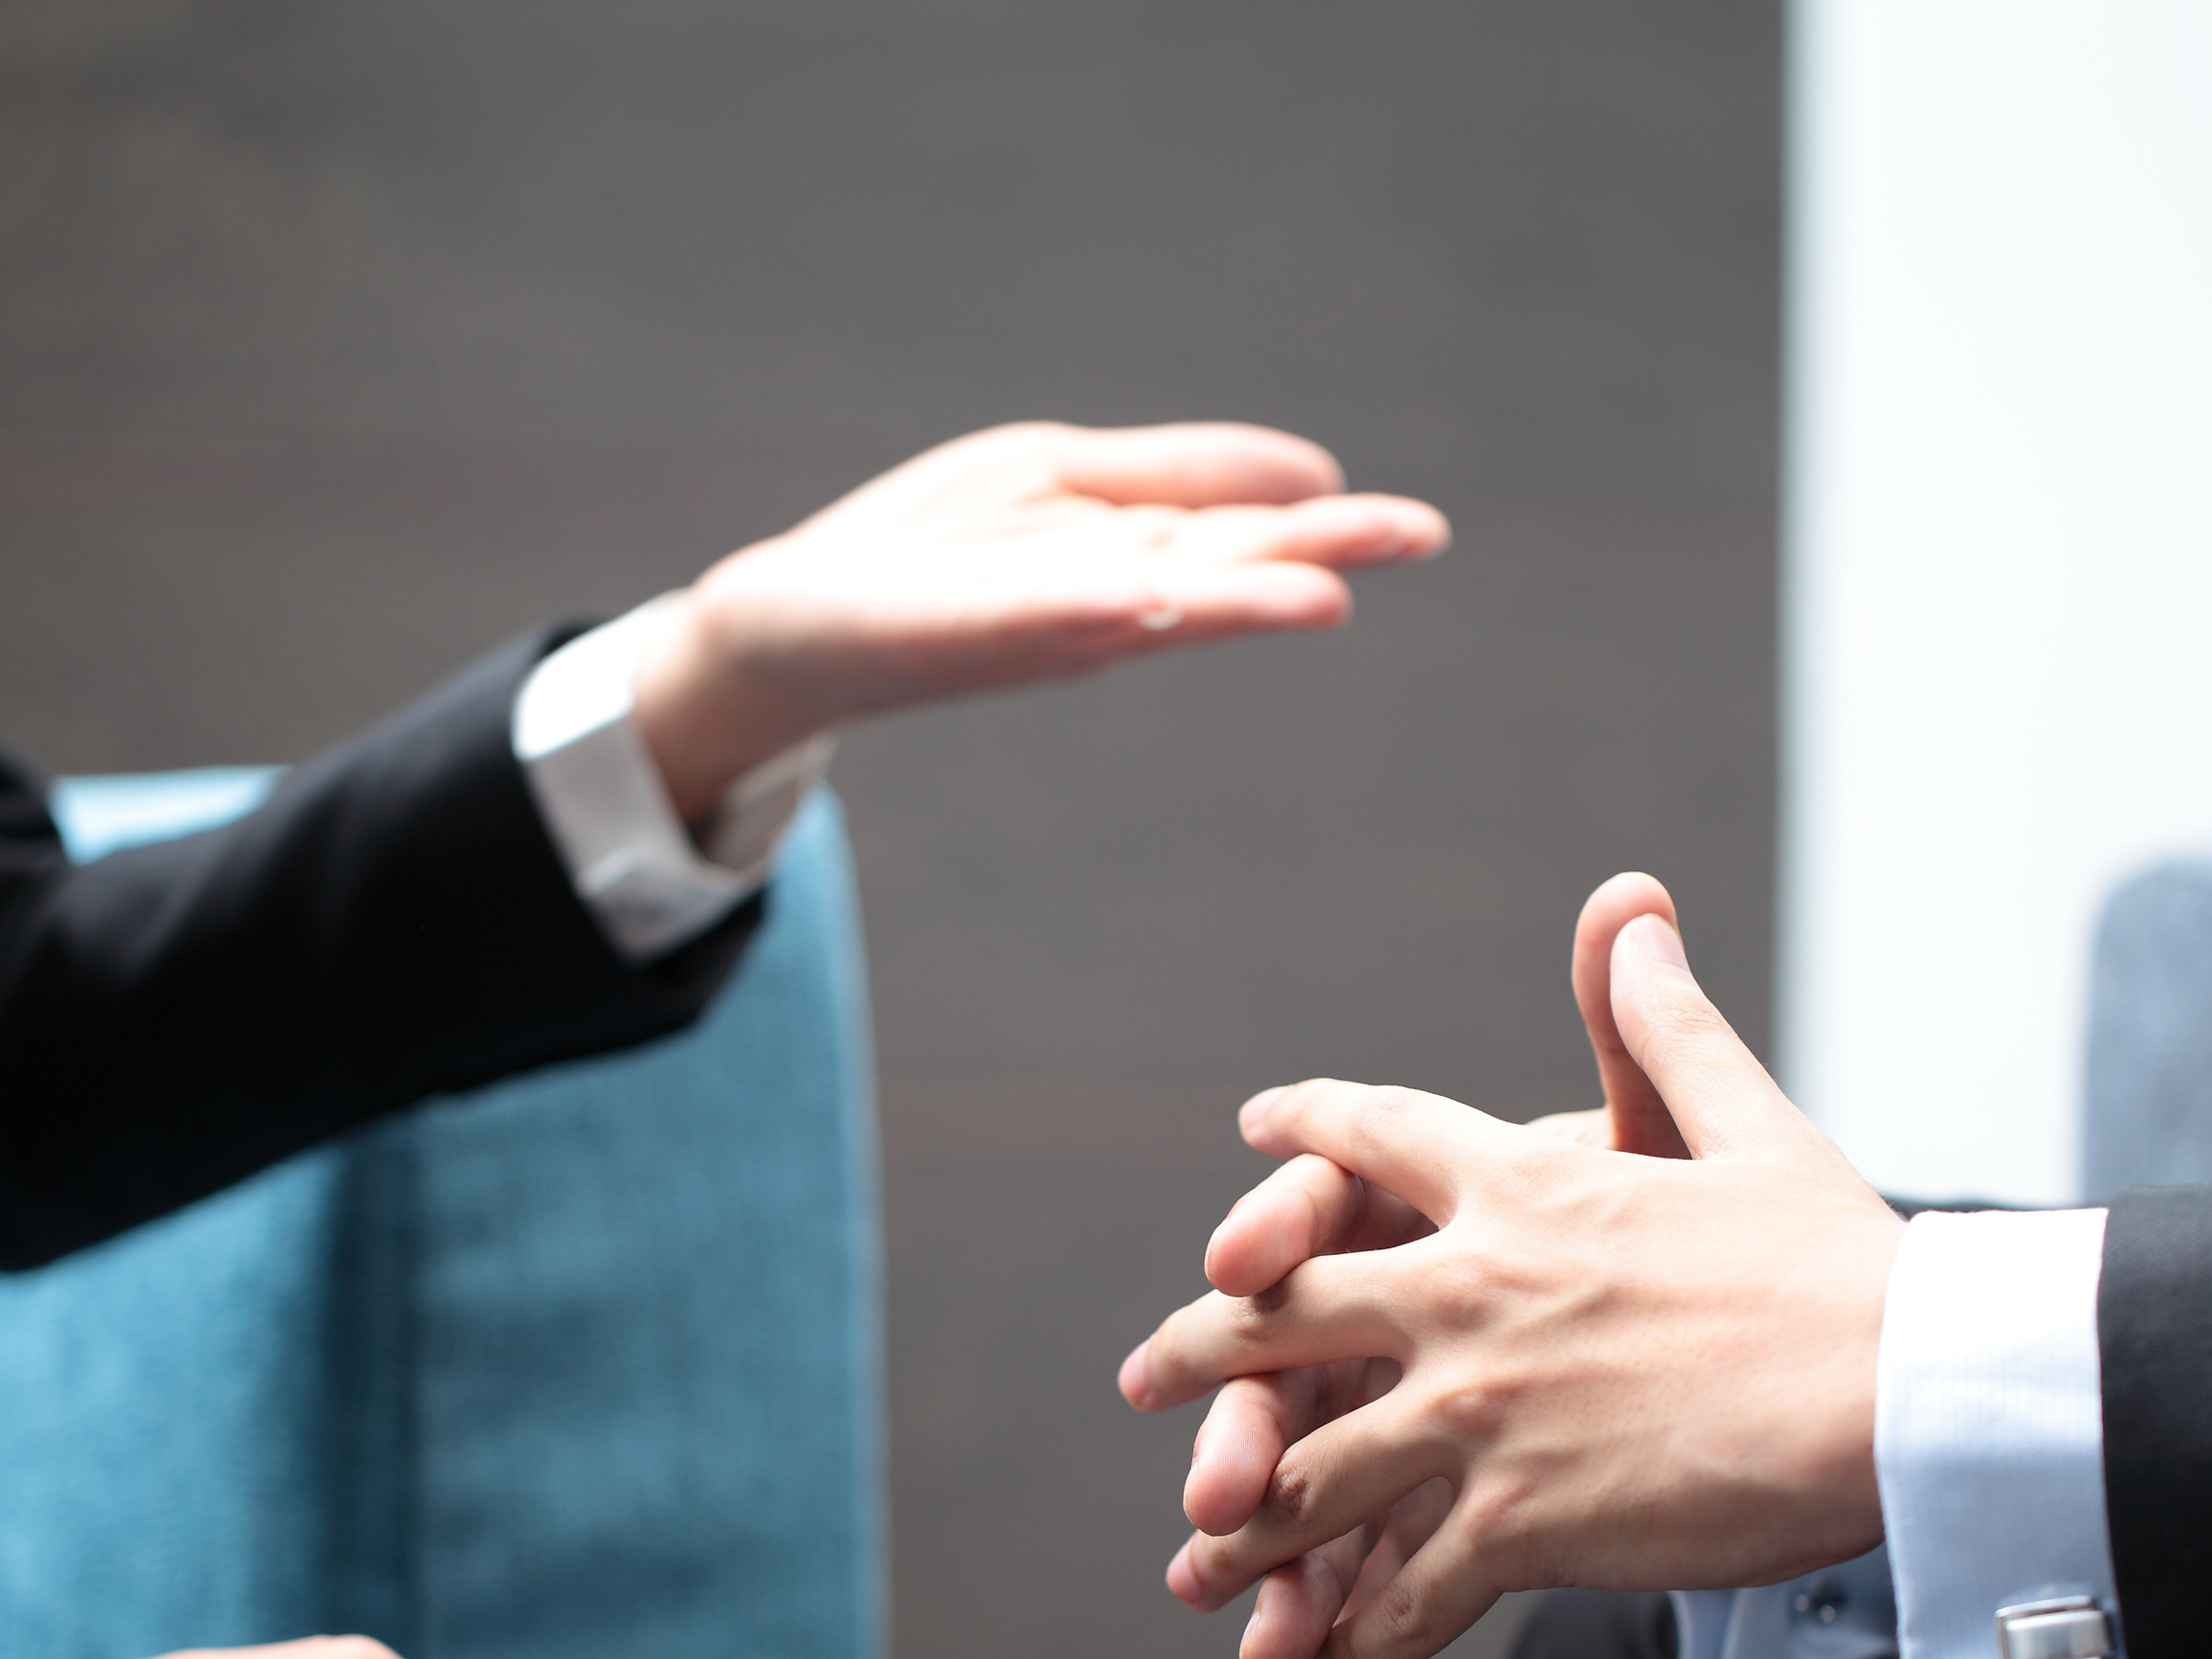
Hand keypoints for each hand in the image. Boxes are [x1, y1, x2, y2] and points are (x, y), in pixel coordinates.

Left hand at [629, 421, 1447, 816]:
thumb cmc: (937, 554)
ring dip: (1228, 598)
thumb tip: (1318, 473)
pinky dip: (1087, 611)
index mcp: (1137, 561)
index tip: (1418, 529)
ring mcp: (1033, 620)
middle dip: (1307, 561)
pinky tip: (1139, 600)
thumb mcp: (1066, 480)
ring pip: (1150, 607)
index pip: (1250, 540)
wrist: (793, 623)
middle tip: (1402, 545)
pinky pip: (1032, 620)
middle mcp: (1102, 601)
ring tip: (1312, 594)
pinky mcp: (955, 631)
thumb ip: (1181, 476)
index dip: (1332, 534)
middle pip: (1221, 574)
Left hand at [1119, 889, 1904, 1658]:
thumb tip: (1628, 911)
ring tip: (1198, 1564)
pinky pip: (1404, 1590)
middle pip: (1287, 1313)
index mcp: (1526, 1187)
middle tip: (1147, 1378)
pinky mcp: (1520, 1521)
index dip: (1306, 1130)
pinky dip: (1351, 1642)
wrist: (1907, 1389)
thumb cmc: (1849, 1261)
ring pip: (1314, 1474)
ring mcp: (1482, 1412)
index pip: (1376, 1139)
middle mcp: (1472, 1292)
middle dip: (1206, 1349)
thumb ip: (1663, 1027)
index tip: (1254, 1133)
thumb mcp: (1749, 1122)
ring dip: (1247, 1527)